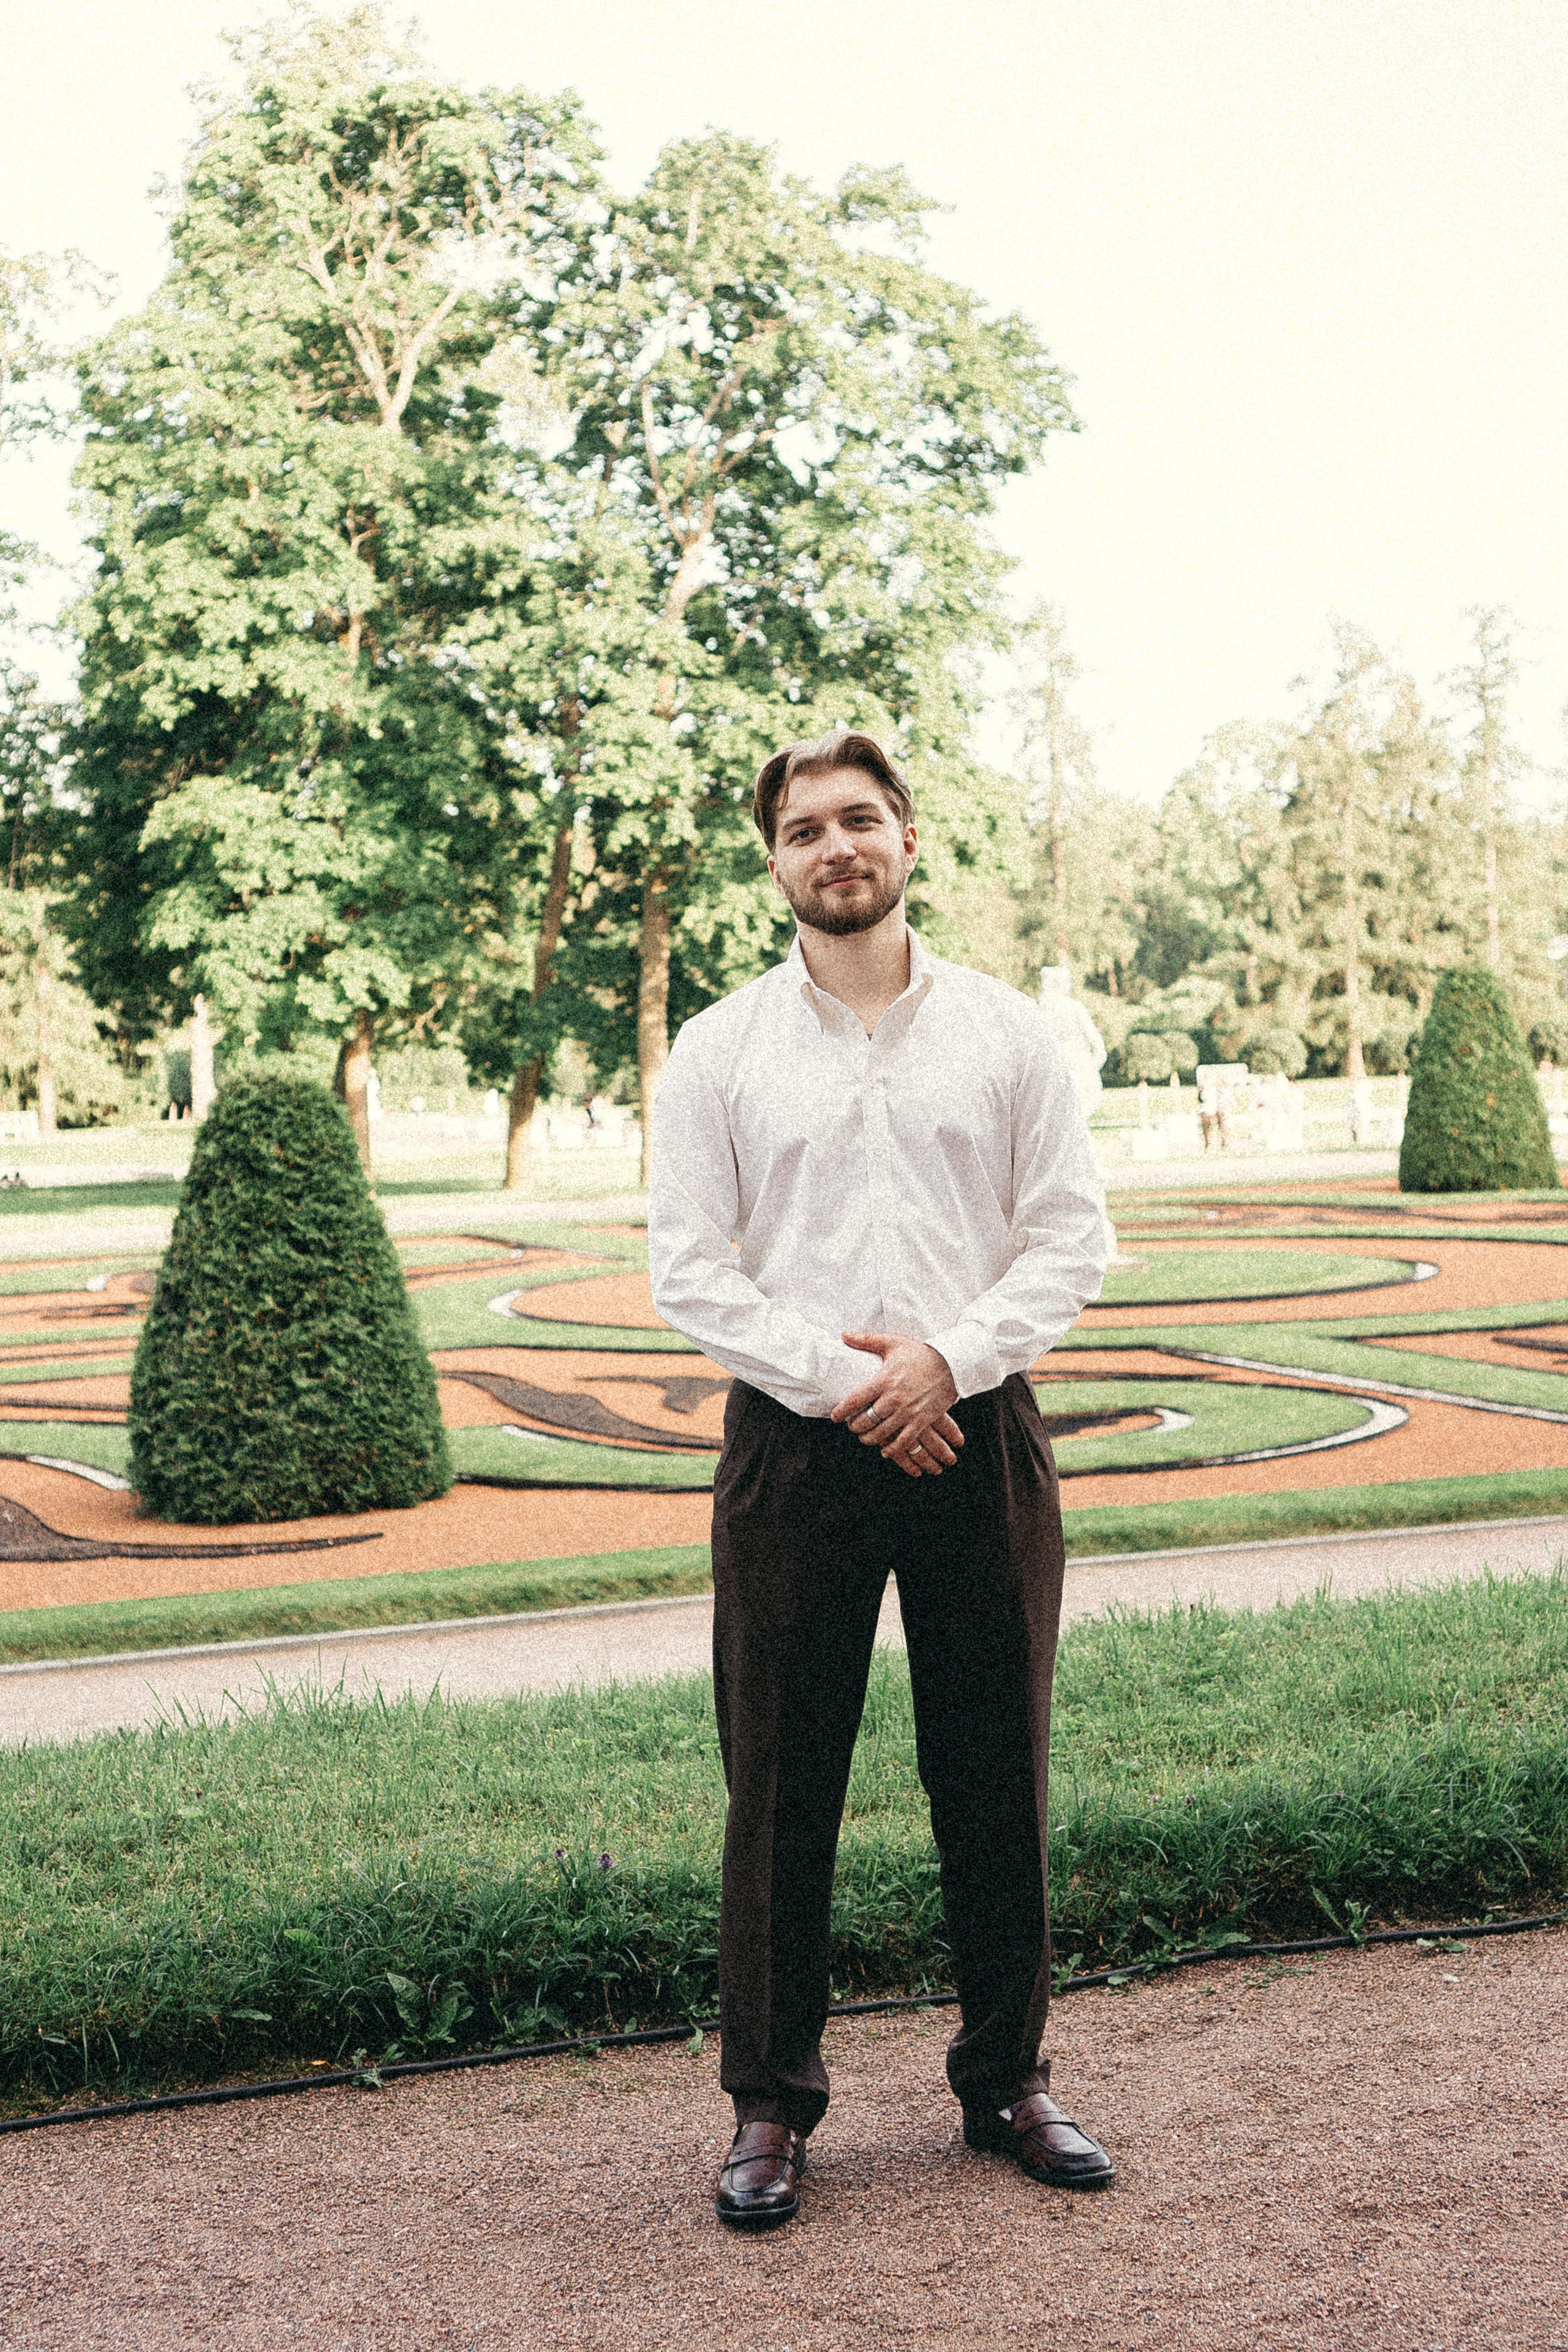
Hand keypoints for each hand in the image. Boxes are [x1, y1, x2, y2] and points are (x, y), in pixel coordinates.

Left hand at [831, 1333, 962, 1476]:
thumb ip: (867, 1340)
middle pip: (865, 1421)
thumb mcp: (893, 1342)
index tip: (835, 1416)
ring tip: (865, 1436)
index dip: (841, 1411)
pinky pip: (903, 1441)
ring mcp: (908, 1411)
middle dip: (854, 1427)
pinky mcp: (922, 1420)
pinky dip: (892, 1449)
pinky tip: (885, 1450)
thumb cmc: (920, 1353)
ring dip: (869, 1439)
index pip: (855, 1399)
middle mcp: (894, 1398)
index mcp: (884, 1380)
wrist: (951, 1363)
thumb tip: (844, 1335)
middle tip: (852, 1426)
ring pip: (881, 1434)